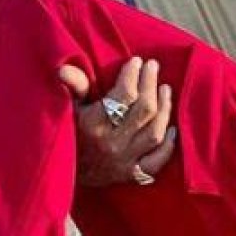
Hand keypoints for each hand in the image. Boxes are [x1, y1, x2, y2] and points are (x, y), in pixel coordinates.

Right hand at [59, 56, 175, 186]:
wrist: (62, 175)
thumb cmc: (68, 133)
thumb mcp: (68, 109)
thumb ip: (74, 88)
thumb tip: (65, 69)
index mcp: (94, 125)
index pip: (124, 95)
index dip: (132, 75)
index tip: (135, 61)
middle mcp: (112, 144)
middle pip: (144, 110)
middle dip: (150, 83)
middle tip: (153, 65)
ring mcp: (124, 161)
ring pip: (155, 132)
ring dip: (164, 108)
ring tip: (165, 88)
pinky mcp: (131, 175)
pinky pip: (157, 162)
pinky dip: (168, 146)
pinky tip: (173, 129)